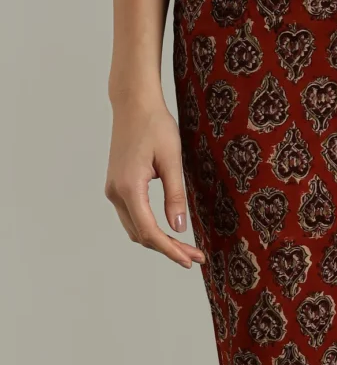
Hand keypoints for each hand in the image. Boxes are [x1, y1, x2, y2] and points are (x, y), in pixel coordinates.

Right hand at [105, 97, 204, 267]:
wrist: (133, 103)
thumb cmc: (155, 125)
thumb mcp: (172, 161)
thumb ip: (175, 196)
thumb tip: (179, 228)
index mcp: (129, 187)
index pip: (149, 231)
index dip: (170, 250)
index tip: (190, 260)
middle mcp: (116, 192)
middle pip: (141, 235)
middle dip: (168, 249)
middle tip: (195, 257)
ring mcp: (113, 190)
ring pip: (135, 229)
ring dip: (159, 241)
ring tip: (186, 248)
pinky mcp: (116, 186)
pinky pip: (132, 217)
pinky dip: (149, 229)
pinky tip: (169, 232)